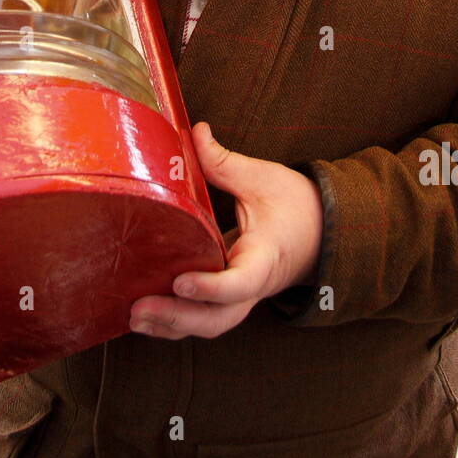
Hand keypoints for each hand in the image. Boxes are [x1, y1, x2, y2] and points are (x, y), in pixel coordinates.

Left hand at [129, 121, 323, 340]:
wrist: (323, 230)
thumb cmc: (296, 204)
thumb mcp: (263, 178)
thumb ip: (224, 162)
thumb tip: (194, 131)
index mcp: (266, 256)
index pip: (242, 282)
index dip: (211, 288)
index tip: (180, 281)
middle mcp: (255, 285)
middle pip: (219, 318)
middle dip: (179, 318)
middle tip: (140, 307)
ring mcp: (244, 297)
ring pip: (210, 325)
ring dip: (172, 326)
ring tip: (134, 317)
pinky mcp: (231, 298)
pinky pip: (205, 318)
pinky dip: (176, 324)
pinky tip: (145, 319)